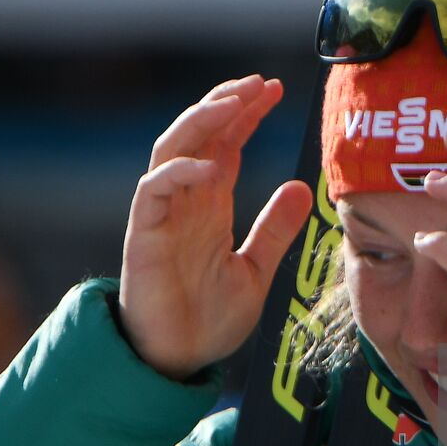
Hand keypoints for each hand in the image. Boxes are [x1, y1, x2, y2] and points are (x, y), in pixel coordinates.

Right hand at [118, 75, 312, 380]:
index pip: (226, 144)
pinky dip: (179, 172)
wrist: (177, 361)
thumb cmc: (209, 319)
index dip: (246, 114)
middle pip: (199, 134)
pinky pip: (153, 190)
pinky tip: (209, 166)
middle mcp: (186, 200)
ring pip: (171, 149)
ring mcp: (162, 213)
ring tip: (232, 104)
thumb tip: (301, 187)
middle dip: (226, 103)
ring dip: (199, 122)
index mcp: (210, 204)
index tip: (275, 89)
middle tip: (258, 84)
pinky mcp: (145, 234)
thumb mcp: (256, 270)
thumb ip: (274, 230)